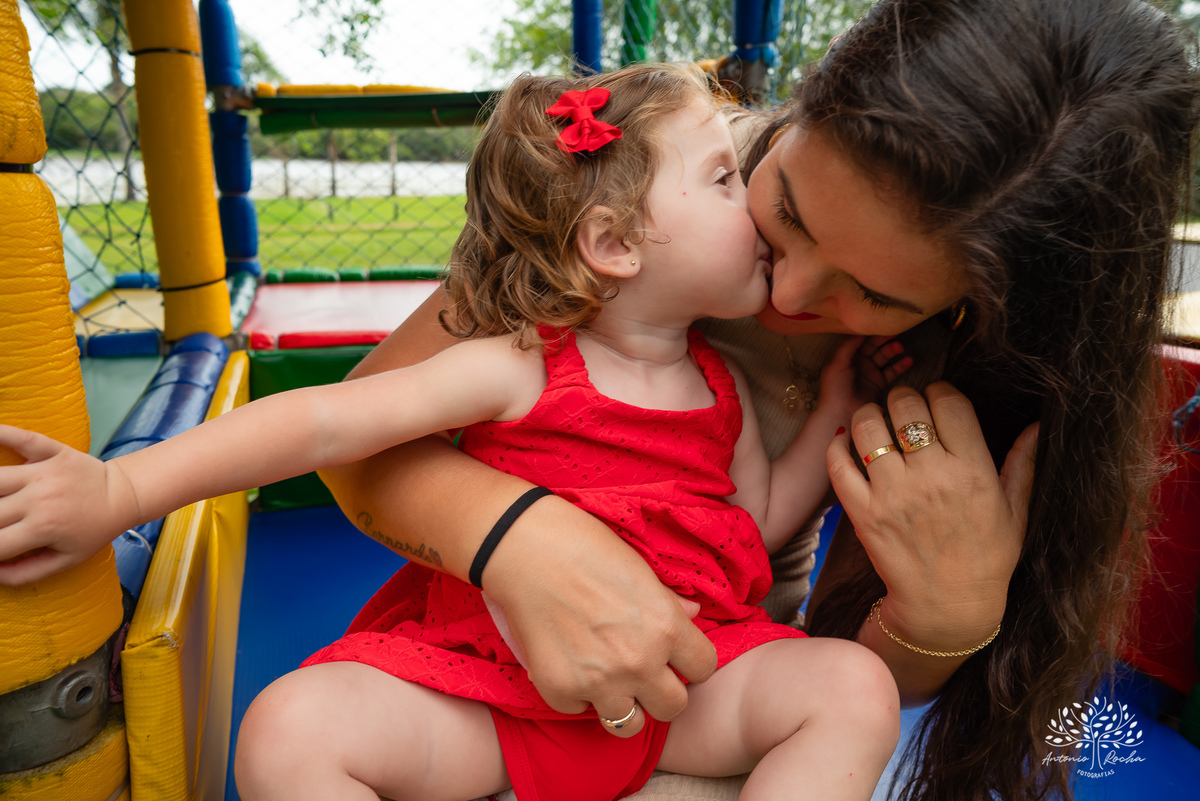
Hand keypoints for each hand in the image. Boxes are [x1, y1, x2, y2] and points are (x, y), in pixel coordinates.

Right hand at [0, 425, 137, 584]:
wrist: (123, 496)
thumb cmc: (93, 531)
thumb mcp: (66, 560)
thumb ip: (26, 572)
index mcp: (42, 528)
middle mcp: (39, 499)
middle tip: (0, 521)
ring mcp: (43, 472)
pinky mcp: (51, 451)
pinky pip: (20, 438)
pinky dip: (2, 433)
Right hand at [481, 495, 716, 736]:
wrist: (522, 548)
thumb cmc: (583, 546)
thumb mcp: (639, 568)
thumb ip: (668, 602)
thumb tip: (692, 615)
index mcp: (665, 627)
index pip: (705, 668)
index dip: (691, 661)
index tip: (675, 655)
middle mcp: (639, 661)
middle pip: (674, 707)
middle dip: (661, 692)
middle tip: (642, 673)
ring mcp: (599, 681)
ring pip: (629, 726)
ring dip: (622, 704)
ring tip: (607, 680)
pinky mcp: (560, 690)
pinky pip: (579, 711)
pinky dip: (576, 695)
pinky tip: (568, 664)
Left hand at [813, 336, 912, 428]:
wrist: (841, 415)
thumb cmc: (834, 389)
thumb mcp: (836, 364)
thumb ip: (848, 346)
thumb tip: (860, 330)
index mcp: (846, 355)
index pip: (860, 338)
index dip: (870, 331)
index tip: (881, 323)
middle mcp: (859, 362)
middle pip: (874, 345)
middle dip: (883, 338)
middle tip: (894, 332)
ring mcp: (870, 372)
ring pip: (884, 356)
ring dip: (893, 350)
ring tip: (899, 347)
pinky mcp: (880, 383)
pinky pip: (893, 371)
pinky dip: (902, 365)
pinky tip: (909, 360)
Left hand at [826, 383, 1037, 648]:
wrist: (947, 609)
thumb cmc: (986, 559)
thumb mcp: (1016, 513)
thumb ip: (1024, 465)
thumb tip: (1038, 425)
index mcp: (972, 471)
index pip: (949, 401)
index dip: (940, 390)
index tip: (936, 400)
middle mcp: (932, 478)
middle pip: (905, 405)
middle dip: (903, 397)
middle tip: (903, 409)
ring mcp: (893, 495)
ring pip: (867, 425)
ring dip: (869, 415)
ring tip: (876, 423)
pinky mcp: (862, 513)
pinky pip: (838, 463)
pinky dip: (839, 447)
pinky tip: (849, 446)